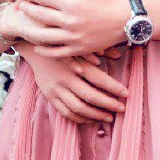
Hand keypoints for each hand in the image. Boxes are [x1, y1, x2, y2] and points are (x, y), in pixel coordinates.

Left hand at [0, 0, 123, 61]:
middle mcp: (70, 21)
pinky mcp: (78, 49)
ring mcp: (73, 37)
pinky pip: (57, 52)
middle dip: (27, 10)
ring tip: (22, 26)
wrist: (126, 20)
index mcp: (71, 3)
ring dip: (30, 31)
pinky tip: (37, 46)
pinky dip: (45, 50)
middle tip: (20, 6)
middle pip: (40, 16)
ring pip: (43, 36)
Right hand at [14, 41, 128, 123]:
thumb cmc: (58, 40)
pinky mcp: (48, 94)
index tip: (127, 94)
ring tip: (108, 117)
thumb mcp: (77, 41)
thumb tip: (117, 55)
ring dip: (95, 115)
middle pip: (90, 96)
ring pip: (78, 108)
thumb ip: (97, 49)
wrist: (32, 43)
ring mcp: (55, 88)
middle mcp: (65, 78)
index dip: (114, 88)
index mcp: (74, 63)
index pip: (99, 79)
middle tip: (122, 108)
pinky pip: (65, 112)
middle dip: (108, 104)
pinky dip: (79, 118)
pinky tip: (90, 119)